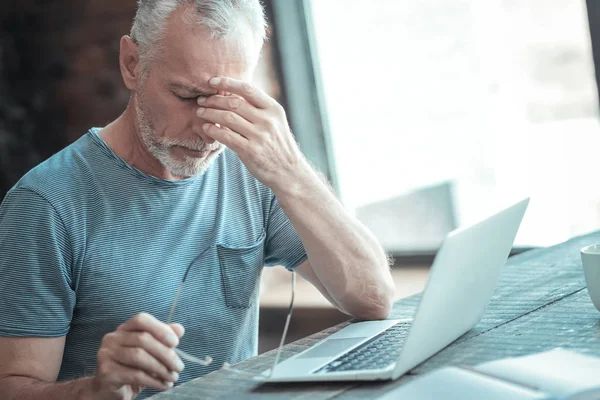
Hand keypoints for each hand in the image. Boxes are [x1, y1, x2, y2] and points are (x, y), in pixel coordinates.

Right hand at [91, 313, 184, 399]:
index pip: (141, 320)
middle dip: (166, 354)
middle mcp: (112, 338)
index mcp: (124, 329)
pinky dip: (153, 380)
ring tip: (173, 377)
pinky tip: (163, 384)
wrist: (110, 391)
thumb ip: (162, 339)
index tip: (176, 343)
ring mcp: (106, 355)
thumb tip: (179, 329)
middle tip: (179, 367)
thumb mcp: (150, 353)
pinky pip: (134, 375)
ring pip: (139, 356)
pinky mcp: (106, 372)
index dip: (160, 329)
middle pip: (143, 339)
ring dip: (161, 368)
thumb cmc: (132, 368)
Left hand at [196, 77, 311, 190]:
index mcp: (273, 109)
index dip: (228, 82)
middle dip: (214, 99)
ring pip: (227, 118)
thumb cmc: (278, 145)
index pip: (248, 89)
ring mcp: (259, 136)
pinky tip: (206, 128)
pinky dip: (213, 130)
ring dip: (210, 113)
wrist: (289, 172)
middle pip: (234, 102)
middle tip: (202, 100)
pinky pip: (226, 136)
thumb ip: (259, 108)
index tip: (212, 81)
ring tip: (200, 112)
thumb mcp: (276, 122)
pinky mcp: (251, 151)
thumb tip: (234, 93)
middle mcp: (267, 120)